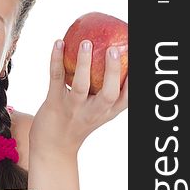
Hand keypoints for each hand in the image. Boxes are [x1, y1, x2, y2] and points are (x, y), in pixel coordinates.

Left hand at [29, 39, 127, 158]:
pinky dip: (56, 60)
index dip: (133, 81)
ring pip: (81, 86)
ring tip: (86, 43)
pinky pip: (56, 79)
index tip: (136, 59)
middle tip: (114, 49)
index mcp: (107, 112)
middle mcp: (93, 112)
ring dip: (83, 64)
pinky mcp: (54, 104)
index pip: (126, 97)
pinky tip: (58, 43)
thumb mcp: (98, 111)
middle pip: (108, 94)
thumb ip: (108, 91)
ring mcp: (73, 109)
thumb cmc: (77, 123)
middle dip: (113, 71)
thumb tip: (116, 56)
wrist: (52, 147)